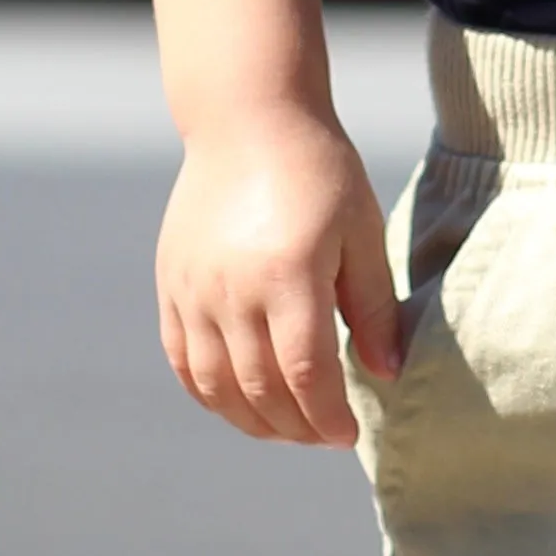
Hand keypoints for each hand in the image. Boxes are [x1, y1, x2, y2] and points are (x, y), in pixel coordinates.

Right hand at [157, 104, 401, 446]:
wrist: (247, 120)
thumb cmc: (319, 171)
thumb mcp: (362, 231)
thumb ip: (375, 307)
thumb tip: (384, 374)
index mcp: (289, 273)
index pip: (306, 374)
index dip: (328, 416)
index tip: (348, 436)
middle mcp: (233, 288)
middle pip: (261, 389)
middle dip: (296, 427)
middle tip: (323, 436)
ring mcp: (194, 288)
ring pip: (215, 385)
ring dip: (252, 421)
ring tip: (286, 427)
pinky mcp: (171, 284)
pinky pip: (182, 360)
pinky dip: (210, 393)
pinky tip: (240, 402)